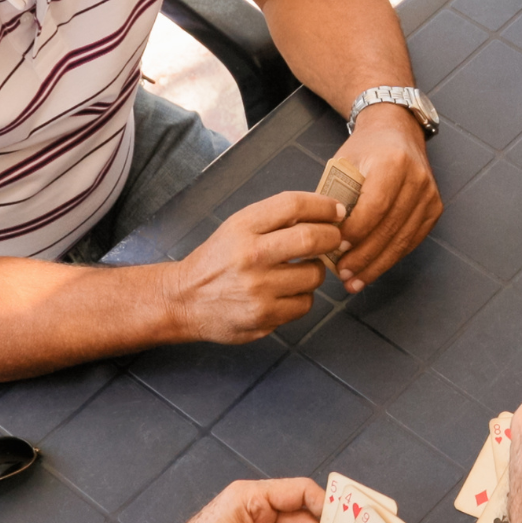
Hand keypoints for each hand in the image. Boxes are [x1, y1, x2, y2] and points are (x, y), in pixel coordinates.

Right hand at [169, 192, 343, 342]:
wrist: (184, 299)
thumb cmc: (218, 261)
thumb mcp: (237, 228)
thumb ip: (275, 219)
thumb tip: (325, 212)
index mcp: (242, 227)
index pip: (293, 205)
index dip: (324, 206)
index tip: (337, 211)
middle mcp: (250, 256)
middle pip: (311, 239)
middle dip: (332, 238)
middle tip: (335, 239)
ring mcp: (257, 289)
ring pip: (314, 275)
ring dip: (316, 271)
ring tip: (300, 270)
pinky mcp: (263, 316)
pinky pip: (305, 303)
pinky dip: (303, 297)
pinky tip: (286, 293)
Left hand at [331, 104, 442, 292]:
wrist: (396, 131)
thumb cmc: (364, 149)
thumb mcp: (343, 163)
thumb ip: (335, 198)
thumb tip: (321, 238)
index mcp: (392, 162)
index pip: (374, 206)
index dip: (355, 232)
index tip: (335, 249)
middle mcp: (416, 179)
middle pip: (389, 228)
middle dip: (364, 256)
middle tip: (343, 274)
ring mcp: (429, 195)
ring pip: (402, 240)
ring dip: (377, 265)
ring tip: (354, 281)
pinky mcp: (434, 208)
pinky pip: (412, 240)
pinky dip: (391, 258)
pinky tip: (372, 270)